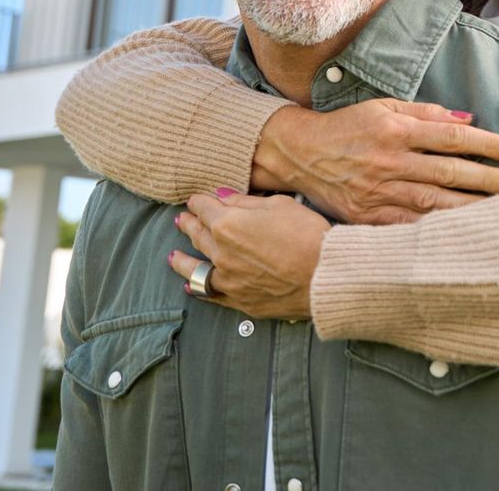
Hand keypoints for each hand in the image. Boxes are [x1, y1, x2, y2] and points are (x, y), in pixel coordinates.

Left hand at [168, 191, 327, 319]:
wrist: (325, 275)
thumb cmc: (307, 234)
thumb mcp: (280, 205)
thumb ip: (246, 202)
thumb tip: (223, 197)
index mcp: (228, 224)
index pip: (204, 208)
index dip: (199, 201)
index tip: (197, 200)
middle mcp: (221, 253)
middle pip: (198, 235)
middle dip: (189, 225)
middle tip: (182, 220)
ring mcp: (228, 280)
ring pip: (195, 269)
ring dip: (182, 260)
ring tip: (173, 256)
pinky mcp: (240, 301)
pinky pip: (210, 295)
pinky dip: (197, 289)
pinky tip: (190, 286)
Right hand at [254, 99, 498, 224]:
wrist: (300, 153)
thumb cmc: (348, 127)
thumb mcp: (384, 107)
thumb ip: (427, 112)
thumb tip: (468, 121)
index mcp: (396, 129)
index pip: (452, 137)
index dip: (488, 145)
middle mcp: (389, 160)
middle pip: (448, 173)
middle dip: (488, 181)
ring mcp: (378, 192)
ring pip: (432, 204)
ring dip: (470, 210)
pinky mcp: (368, 217)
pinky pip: (407, 227)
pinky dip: (435, 232)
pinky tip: (461, 236)